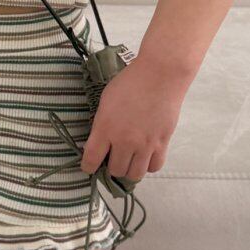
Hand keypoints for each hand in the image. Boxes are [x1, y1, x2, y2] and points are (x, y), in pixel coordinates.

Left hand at [79, 56, 185, 181]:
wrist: (160, 75)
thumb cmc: (131, 81)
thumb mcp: (106, 100)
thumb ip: (102, 123)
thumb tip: (100, 140)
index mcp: (105, 128)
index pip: (92, 160)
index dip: (88, 167)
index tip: (89, 167)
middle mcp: (124, 140)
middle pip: (115, 170)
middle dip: (111, 167)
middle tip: (113, 157)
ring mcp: (145, 144)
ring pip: (134, 174)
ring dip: (129, 169)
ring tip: (128, 160)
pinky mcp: (162, 143)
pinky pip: (154, 167)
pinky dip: (147, 165)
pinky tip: (145, 156)